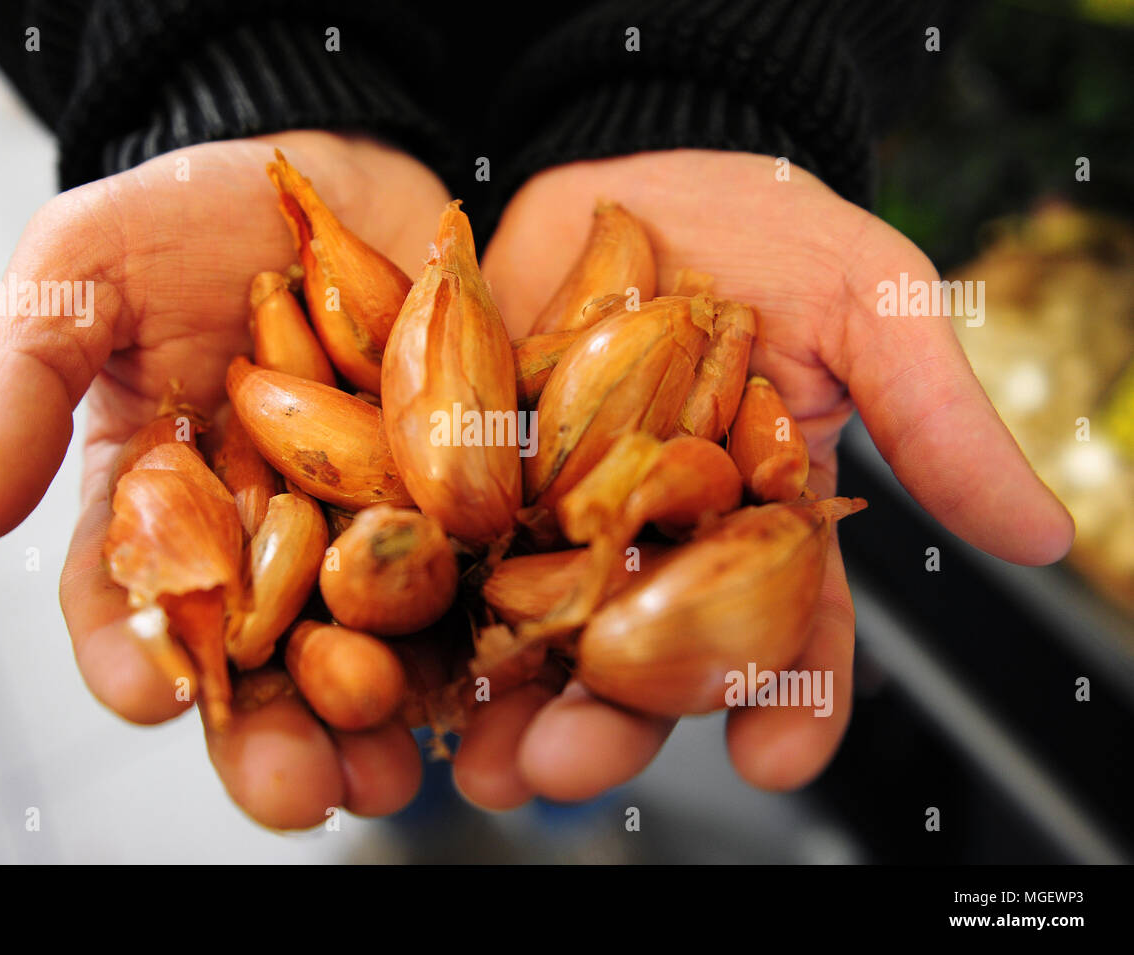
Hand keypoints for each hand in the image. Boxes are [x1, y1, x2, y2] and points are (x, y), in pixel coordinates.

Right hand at [0, 132, 449, 829]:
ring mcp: (354, 530)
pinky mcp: (447, 509)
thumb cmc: (197, 212)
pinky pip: (458, 590)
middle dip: (263, 736)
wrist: (342, 172)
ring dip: (368, 726)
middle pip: (250, 661)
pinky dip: (466, 647)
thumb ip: (26, 370)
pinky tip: (481, 698)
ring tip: (387, 779)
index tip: (150, 693)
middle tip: (288, 793)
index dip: (130, 654)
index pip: (126, 599)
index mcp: (158, 500)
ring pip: (355, 653)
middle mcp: (256, 538)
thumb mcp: (89, 263)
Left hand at [454, 150, 1074, 806]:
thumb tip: (1039, 534)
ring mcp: (561, 513)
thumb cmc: (768, 229)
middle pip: (647, 649)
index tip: (777, 760)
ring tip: (487, 760)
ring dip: (513, 701)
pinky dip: (431, 604)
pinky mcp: (476, 475)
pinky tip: (411, 659)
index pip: (793, 628)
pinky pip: (451, 547)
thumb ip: (930, 412)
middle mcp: (660, 537)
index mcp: (764, 519)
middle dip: (617, 719)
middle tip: (578, 764)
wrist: (635, 170)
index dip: (795, 700)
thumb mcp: (865, 300)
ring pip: (541, 626)